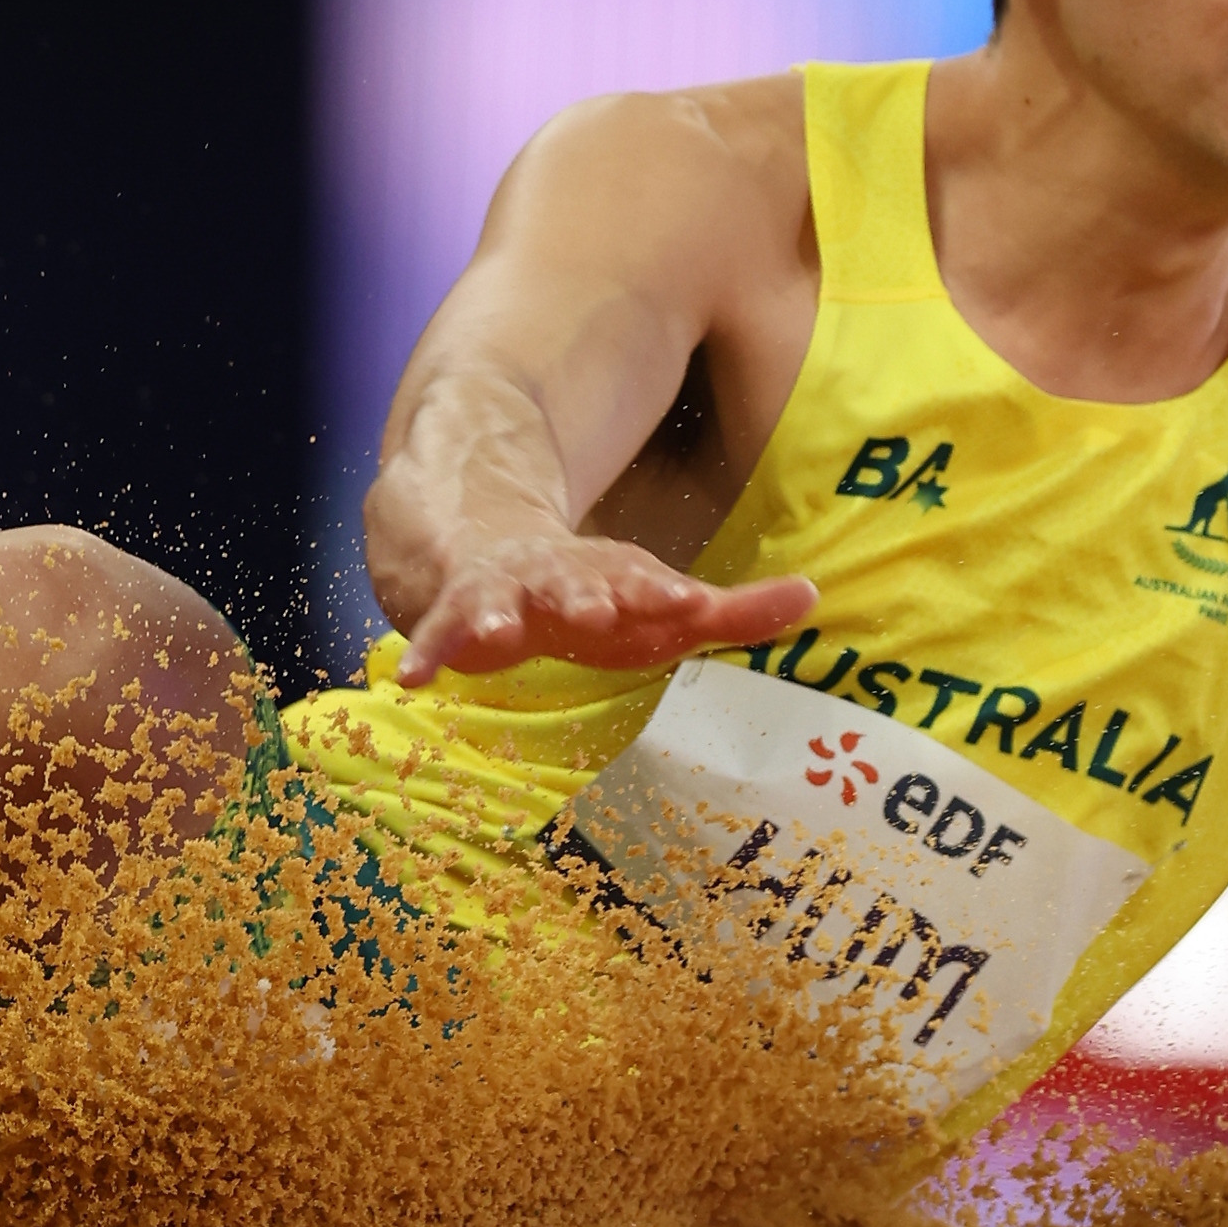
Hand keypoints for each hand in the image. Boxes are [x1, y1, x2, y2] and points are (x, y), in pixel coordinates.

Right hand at [397, 534, 815, 684]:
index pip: (644, 582)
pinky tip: (414, 679)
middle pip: (572, 583)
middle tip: (592, 611)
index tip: (687, 602)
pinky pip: (438, 635)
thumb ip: (736, 611)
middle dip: (582, 595)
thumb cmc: (600, 595)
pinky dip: (426, 652)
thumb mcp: (663, 604)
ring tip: (490, 632)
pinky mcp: (457, 616)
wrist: (496, 548)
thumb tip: (813, 595)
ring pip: (497, 598)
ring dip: (495, 612)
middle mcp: (559, 579)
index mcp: (615, 578)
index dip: (662, 592)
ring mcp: (504, 593)